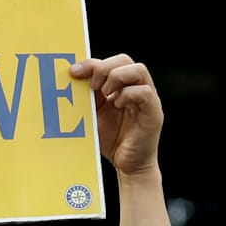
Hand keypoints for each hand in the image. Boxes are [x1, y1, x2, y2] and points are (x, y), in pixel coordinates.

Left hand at [71, 54, 161, 175]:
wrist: (127, 165)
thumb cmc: (112, 140)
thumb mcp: (94, 115)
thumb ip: (88, 98)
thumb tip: (72, 79)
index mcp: (122, 86)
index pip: (110, 63)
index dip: (91, 63)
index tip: (74, 71)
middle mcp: (136, 88)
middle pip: (125, 60)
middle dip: (104, 68)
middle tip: (92, 86)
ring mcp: (147, 99)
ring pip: (139, 70)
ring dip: (117, 77)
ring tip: (105, 94)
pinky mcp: (154, 112)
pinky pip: (145, 92)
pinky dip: (128, 95)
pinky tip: (118, 106)